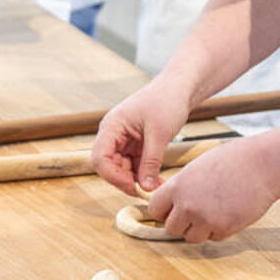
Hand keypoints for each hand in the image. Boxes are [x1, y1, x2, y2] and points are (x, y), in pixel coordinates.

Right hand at [91, 81, 194, 195]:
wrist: (179, 88)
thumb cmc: (167, 101)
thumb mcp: (160, 133)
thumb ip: (151, 162)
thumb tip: (145, 188)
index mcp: (112, 126)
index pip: (100, 158)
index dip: (113, 176)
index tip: (133, 187)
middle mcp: (113, 134)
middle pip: (108, 166)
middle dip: (126, 181)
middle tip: (146, 192)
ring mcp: (123, 140)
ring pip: (121, 169)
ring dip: (136, 181)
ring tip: (156, 188)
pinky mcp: (134, 144)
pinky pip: (133, 165)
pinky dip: (144, 175)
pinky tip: (157, 182)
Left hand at [150, 139, 279, 243]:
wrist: (263, 164)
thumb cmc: (234, 159)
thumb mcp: (199, 166)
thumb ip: (183, 185)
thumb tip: (172, 202)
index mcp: (178, 186)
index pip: (155, 209)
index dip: (164, 210)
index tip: (172, 209)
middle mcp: (188, 205)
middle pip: (171, 228)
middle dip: (181, 222)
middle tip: (196, 212)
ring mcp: (206, 220)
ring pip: (191, 237)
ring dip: (199, 229)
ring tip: (214, 211)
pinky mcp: (224, 229)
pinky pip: (213, 238)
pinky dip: (218, 230)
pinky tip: (228, 212)